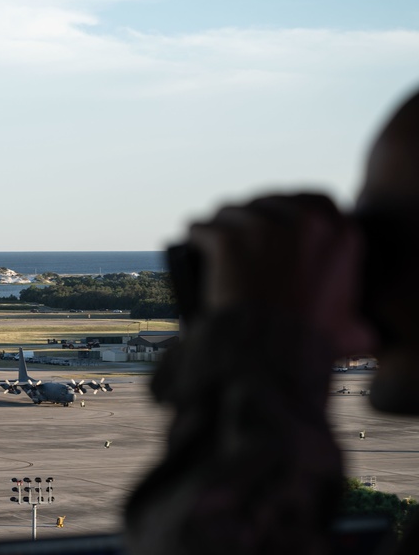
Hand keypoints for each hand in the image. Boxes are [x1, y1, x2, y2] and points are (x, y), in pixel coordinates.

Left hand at [186, 192, 374, 358]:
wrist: (270, 352)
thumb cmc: (306, 345)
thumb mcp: (346, 328)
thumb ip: (353, 318)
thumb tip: (360, 333)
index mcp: (339, 234)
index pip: (315, 202)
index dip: (291, 212)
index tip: (277, 223)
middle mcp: (304, 221)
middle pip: (269, 202)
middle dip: (254, 214)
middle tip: (240, 233)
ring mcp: (263, 225)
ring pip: (233, 211)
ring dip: (223, 223)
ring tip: (212, 236)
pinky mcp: (227, 236)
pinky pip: (203, 227)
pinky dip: (196, 234)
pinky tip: (192, 240)